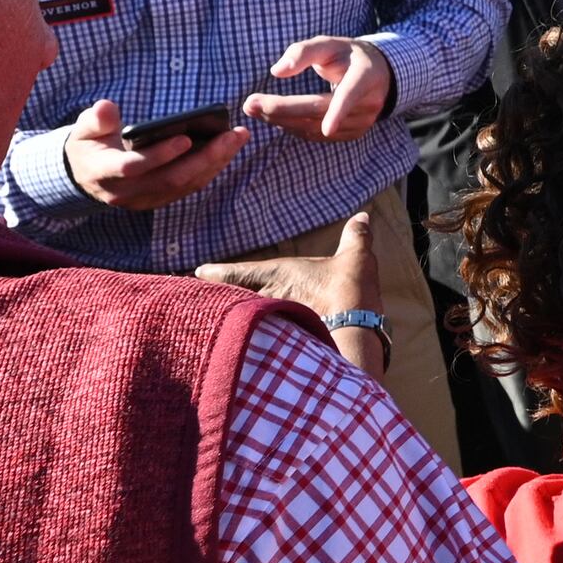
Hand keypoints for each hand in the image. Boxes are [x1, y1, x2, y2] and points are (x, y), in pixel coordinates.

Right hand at [61, 97, 245, 209]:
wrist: (86, 174)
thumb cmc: (89, 143)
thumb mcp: (84, 128)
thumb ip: (96, 119)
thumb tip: (106, 108)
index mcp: (105, 172)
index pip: (135, 167)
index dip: (160, 155)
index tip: (186, 138)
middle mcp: (126, 193)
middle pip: (170, 179)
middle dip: (205, 157)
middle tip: (232, 135)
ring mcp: (144, 200)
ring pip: (184, 185)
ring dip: (215, 163)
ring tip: (237, 138)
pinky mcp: (158, 200)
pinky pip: (188, 187)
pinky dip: (210, 170)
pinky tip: (227, 150)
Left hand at [195, 209, 386, 376]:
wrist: (355, 332)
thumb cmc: (350, 289)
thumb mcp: (356, 257)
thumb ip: (356, 237)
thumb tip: (363, 216)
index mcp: (280, 275)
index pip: (240, 272)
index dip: (219, 272)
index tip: (198, 272)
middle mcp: (271, 299)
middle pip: (236, 300)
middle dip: (222, 300)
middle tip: (200, 300)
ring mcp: (276, 324)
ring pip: (247, 321)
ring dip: (237, 320)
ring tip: (220, 322)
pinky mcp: (285, 346)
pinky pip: (263, 340)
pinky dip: (258, 339)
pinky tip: (255, 345)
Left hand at [249, 36, 395, 142]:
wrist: (375, 74)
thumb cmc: (346, 55)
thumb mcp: (329, 44)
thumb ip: (303, 52)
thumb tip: (277, 71)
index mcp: (365, 76)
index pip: (351, 95)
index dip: (339, 112)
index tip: (327, 129)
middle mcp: (367, 103)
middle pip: (321, 113)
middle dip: (283, 110)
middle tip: (250, 103)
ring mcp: (361, 123)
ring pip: (315, 128)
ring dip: (281, 120)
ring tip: (254, 109)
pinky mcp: (351, 134)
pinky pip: (316, 135)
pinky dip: (292, 127)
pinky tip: (273, 118)